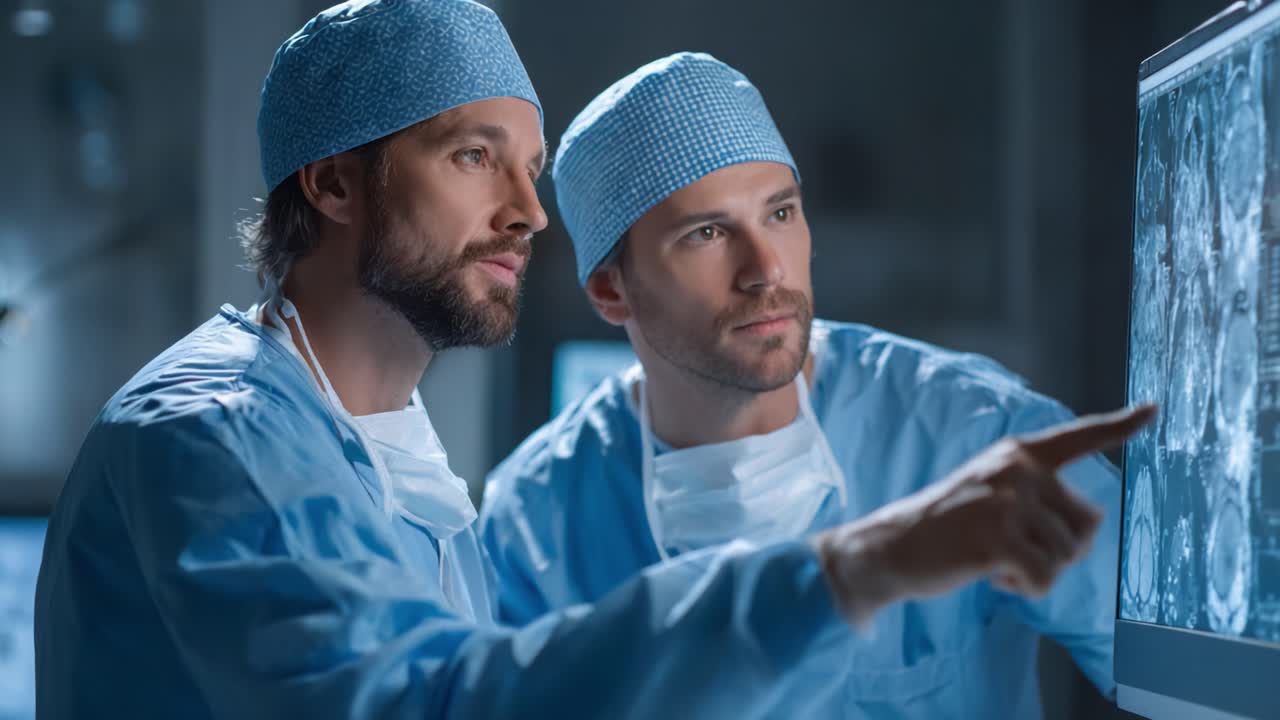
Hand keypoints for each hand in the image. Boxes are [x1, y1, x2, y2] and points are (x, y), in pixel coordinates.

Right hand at [813, 404, 1155, 627]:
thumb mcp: (988, 495)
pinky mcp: (998, 538)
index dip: (1119, 426)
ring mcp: (1008, 502)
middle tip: (1014, 550)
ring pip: (1067, 556)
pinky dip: (1024, 589)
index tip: (1153, 410)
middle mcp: (1018, 470)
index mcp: (1016, 455)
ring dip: (1037, 572)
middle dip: (1061, 549)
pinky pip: (1044, 578)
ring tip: (992, 560)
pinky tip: (992, 578)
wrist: (888, 547)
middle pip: (1087, 523)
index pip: (1078, 437)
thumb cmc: (942, 529)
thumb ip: (1035, 498)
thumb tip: (1088, 527)